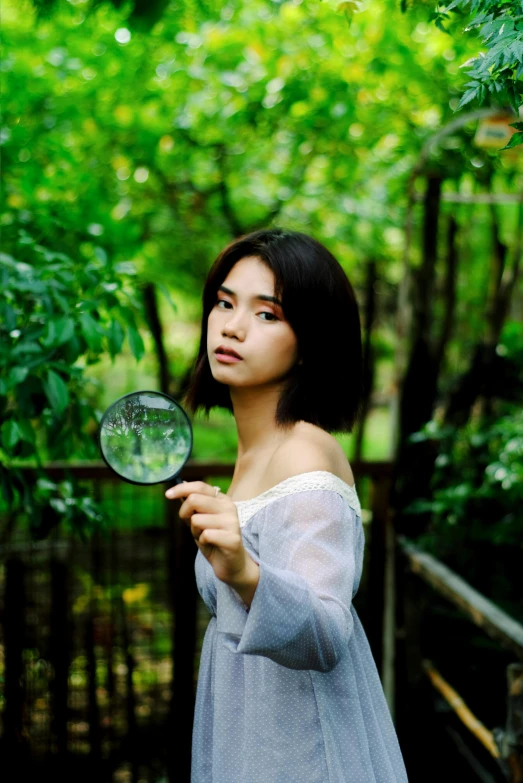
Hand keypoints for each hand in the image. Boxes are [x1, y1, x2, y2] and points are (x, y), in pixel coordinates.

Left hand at [165, 481, 258, 601]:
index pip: (200, 486)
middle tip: (192, 526)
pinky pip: (205, 535)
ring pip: (197, 519)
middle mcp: (229, 507)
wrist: (231, 564)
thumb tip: (181, 485)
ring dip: (195, 531)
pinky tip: (211, 545)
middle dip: (185, 513)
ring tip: (205, 538)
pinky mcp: (233, 539)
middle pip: (194, 500)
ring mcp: (232, 522)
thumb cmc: (213, 540)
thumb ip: (192, 504)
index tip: (167, 495)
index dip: (181, 488)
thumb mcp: (200, 520)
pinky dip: (203, 542)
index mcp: (222, 499)